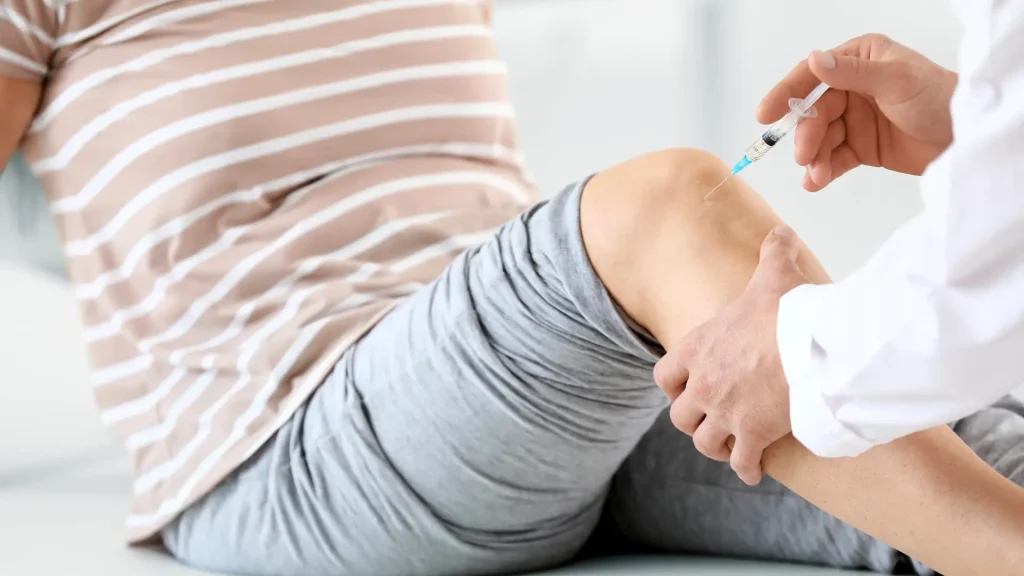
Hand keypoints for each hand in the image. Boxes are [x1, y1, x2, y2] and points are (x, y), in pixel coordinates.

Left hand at [653, 226, 808, 484]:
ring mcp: (724, 413)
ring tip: (728, 447)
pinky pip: (740, 462)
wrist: (813, 348)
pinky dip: (745, 469)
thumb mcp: (774, 275)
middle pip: (679, 416)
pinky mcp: (751, 436)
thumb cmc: (790, 312)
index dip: (673, 386)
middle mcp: (703, 385)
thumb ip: (773, 254)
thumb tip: (781, 233)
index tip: (684, 389)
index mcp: (697, 349)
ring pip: (704, 442)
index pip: (664, 377)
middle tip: (708, 421)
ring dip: (715, 446)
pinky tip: (752, 471)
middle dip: (693, 420)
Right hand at [758, 34, 957, 191]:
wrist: (966, 138)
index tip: (765, 114)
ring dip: (814, 158)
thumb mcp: (896, 80)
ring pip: (821, 139)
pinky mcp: (861, 147)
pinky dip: (823, 171)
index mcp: (859, 61)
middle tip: (805, 156)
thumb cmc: (940, 99)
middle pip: (814, 113)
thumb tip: (815, 61)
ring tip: (816, 175)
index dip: (786, 94)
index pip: (812, 75)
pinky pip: (833, 158)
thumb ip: (852, 73)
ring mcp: (855, 119)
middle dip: (807, 136)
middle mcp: (853, 88)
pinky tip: (816, 181)